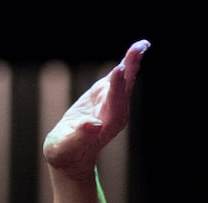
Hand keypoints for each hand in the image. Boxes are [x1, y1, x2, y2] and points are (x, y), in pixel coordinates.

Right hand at [43, 39, 149, 180]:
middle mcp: (114, 115)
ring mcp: (113, 105)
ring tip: (142, 44)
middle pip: (124, 90)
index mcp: (106, 126)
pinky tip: (136, 49)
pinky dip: (128, 63)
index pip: (113, 104)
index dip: (116, 87)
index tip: (119, 70)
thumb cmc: (65, 151)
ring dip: (133, 62)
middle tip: (140, 48)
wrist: (70, 154)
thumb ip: (80, 136)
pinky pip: (120, 78)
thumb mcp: (66, 146)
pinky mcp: (108, 97)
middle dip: (131, 69)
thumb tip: (94, 125)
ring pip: (125, 81)